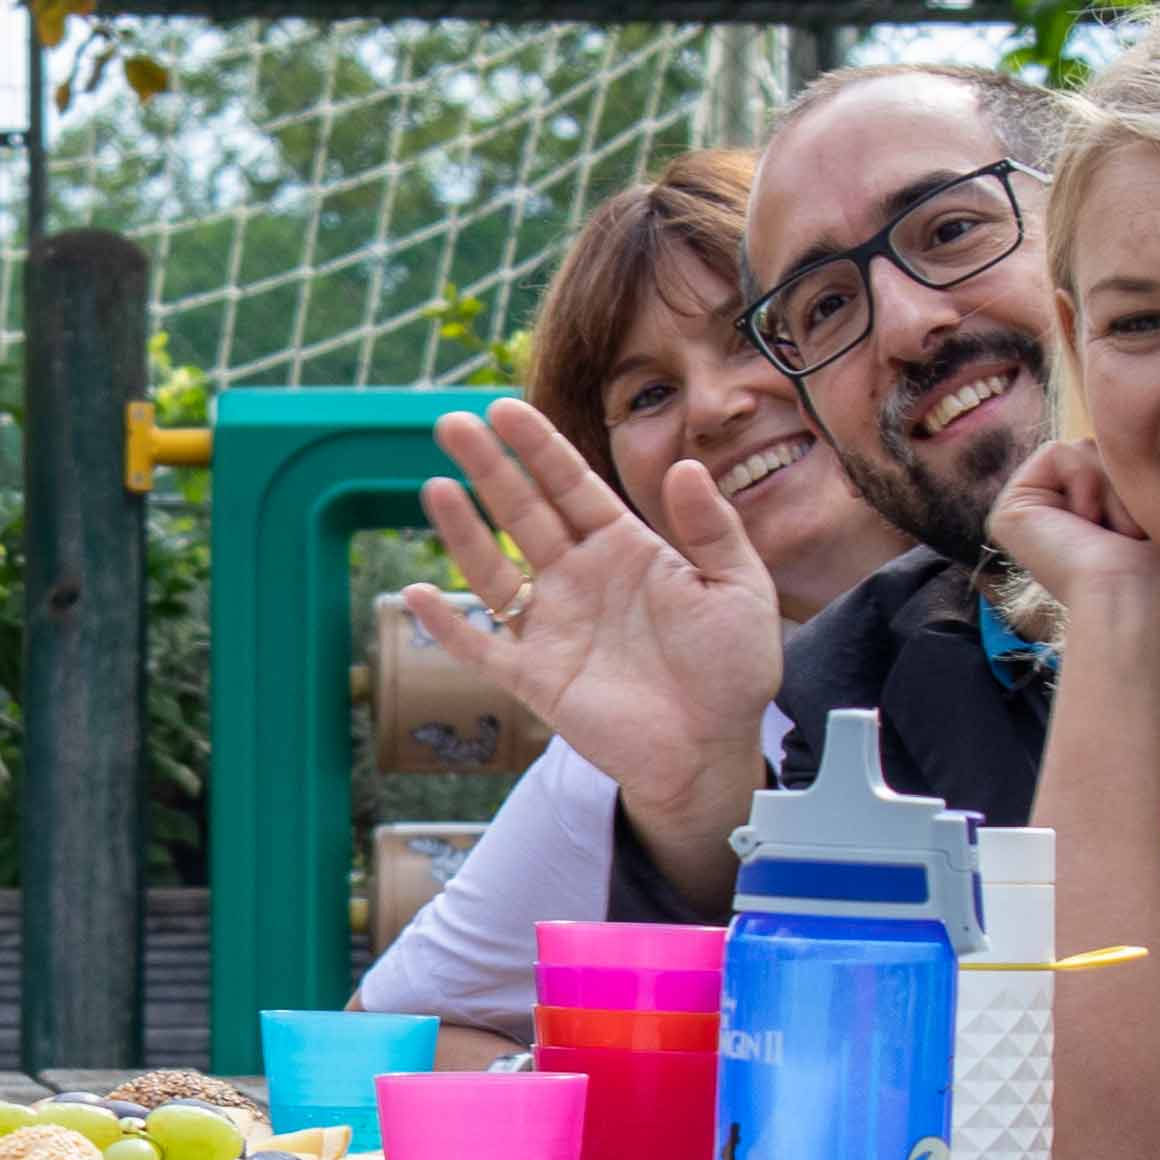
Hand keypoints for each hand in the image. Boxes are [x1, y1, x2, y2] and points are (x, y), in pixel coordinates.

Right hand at [396, 398, 789, 828]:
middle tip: (453, 424)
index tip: (505, 410)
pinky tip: (419, 595)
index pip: (572, 486)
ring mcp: (553, 626)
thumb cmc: (732, 669)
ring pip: (494, 569)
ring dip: (462, 530)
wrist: (713, 749)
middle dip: (489, 467)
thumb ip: (713, 528)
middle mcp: (580, 578)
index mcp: (625, 548)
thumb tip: (684, 466)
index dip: (539, 448)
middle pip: (523, 512)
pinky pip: (482, 647)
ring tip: (435, 487)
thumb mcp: (740, 588)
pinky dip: (449, 625)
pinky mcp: (536, 677)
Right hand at [983, 435, 1159, 657]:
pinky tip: (1088, 526)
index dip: (1144, 483)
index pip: (1121, 463)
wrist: (1140, 599)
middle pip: (1102, 451)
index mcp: (1087, 525)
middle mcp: (1054, 519)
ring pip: (1084, 449)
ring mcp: (1029, 516)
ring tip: (1114, 536)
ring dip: (1113, 489)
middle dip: (1128, 484)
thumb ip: (1145, 476)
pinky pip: (1058, 452)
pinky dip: (1087, 482)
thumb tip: (1138, 442)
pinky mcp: (1010, 510)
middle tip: (1131, 536)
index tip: (1149, 533)